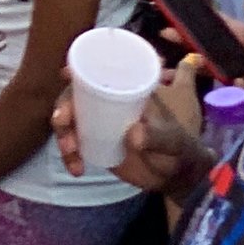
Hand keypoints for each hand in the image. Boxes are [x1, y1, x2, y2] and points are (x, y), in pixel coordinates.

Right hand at [50, 67, 200, 195]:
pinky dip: (70, 153)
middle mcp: (108, 100)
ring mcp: (99, 121)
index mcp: (128, 88)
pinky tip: (76, 168)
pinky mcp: (95, 142)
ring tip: (71, 152)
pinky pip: (74, 142)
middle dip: (64, 106)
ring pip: (70, 118)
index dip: (78, 68)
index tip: (66, 74)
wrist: (177, 176)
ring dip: (64, 132)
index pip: (99, 70)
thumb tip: (132, 136)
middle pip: (75, 94)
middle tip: (63, 121)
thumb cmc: (180, 146)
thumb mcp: (174, 139)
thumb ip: (157, 136)